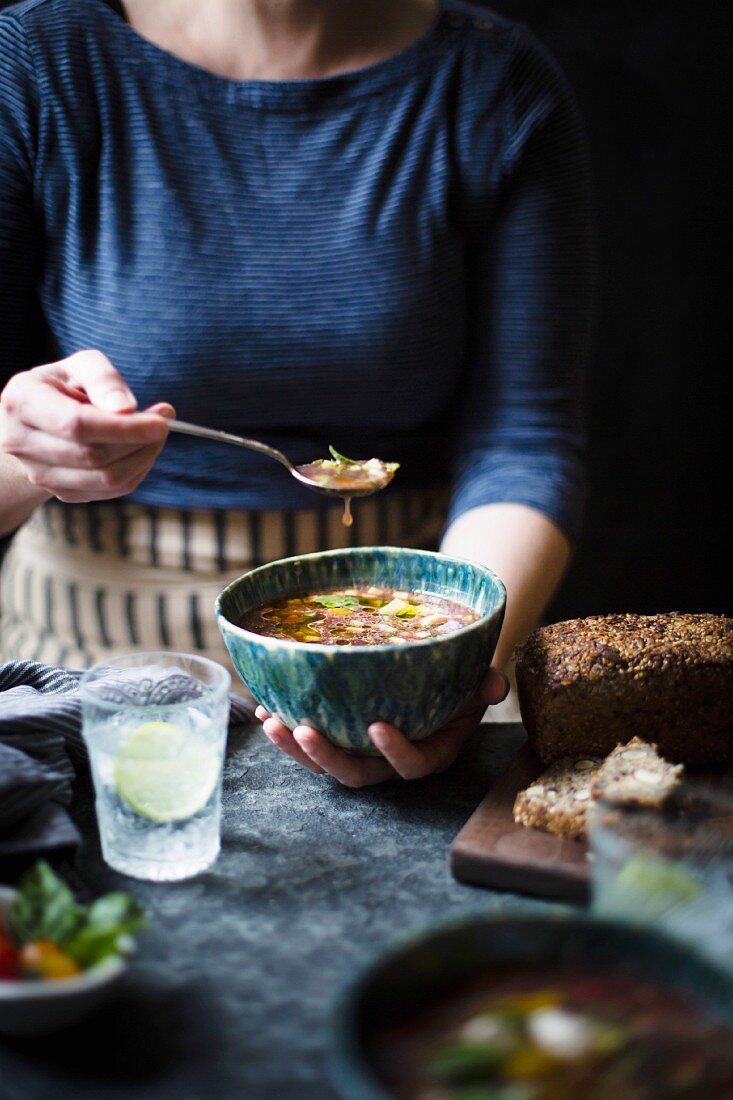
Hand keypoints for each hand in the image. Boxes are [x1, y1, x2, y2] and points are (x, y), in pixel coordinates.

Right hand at [0, 350, 173, 502]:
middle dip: (139, 441)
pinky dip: (137, 471)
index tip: (161, 422)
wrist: (38, 421)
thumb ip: (102, 379)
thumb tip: (127, 408)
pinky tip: (141, 450)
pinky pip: (111, 490)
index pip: (77, 425)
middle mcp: (21, 443)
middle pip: (94, 455)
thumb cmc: (63, 387)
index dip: (123, 428)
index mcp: (22, 403)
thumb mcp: (79, 367)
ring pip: (106, 478)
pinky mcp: (61, 492)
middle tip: (163, 423)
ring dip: (143, 458)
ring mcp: (39, 473)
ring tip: (155, 435)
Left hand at [255, 667, 509, 786]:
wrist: (441, 677)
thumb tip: (495, 685)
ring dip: (296, 749)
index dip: (395, 752)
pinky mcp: (340, 740)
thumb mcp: (478, 681)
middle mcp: (391, 762)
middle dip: (327, 755)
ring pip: (326, 763)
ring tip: (271, 722)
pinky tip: (264, 709)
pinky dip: (285, 731)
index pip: (413, 764)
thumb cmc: (459, 679)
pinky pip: (310, 745)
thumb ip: (486, 684)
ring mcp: (362, 754)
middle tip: (303, 730)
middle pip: (357, 773)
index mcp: (430, 752)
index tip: (377, 727)